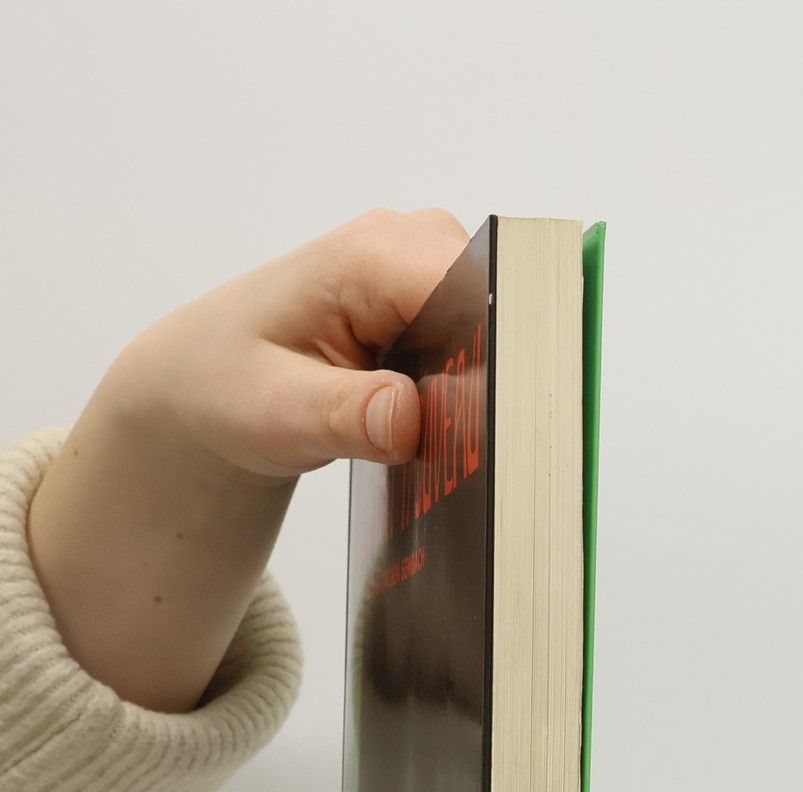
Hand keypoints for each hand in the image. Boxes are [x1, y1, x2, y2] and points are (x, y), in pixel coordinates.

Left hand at [26, 206, 469, 712]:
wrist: (209, 377)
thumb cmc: (228, 383)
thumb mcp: (274, 413)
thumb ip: (345, 415)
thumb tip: (410, 416)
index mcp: (369, 257)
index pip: (476, 297)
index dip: (503, 360)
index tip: (505, 428)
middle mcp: (409, 244)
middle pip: (504, 309)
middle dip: (503, 382)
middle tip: (474, 450)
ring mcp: (429, 268)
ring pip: (506, 328)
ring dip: (493, 388)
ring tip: (456, 441)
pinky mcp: (439, 299)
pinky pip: (489, 339)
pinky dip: (481, 386)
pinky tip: (449, 425)